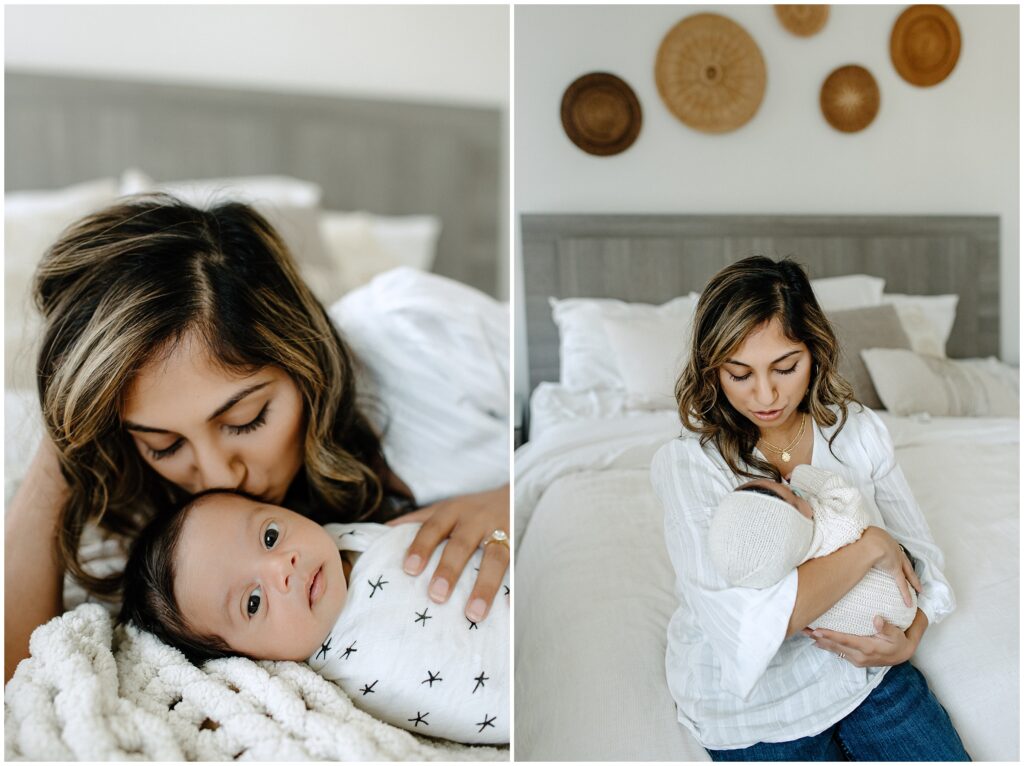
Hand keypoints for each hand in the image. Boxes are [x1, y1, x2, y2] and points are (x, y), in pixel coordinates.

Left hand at [387, 484, 509, 622]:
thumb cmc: (469, 510)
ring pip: (494, 557)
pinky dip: (514, 588)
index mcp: (452, 512)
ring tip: (474, 613)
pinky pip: (517, 568)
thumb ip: (416, 522)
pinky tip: (508, 608)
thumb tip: (380, 537)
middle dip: (449, 569)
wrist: (512, 495)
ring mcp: (500, 531)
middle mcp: (475, 520)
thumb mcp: (443, 509)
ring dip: (484, 586)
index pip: (432, 527)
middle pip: (462, 544)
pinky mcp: (518, 544)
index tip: (409, 570)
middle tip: (436, 596)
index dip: (421, 547)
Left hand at [802, 615, 919, 667]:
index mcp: (868, 648)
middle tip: (802, 629)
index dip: (830, 636)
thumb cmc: (898, 641)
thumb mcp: (897, 634)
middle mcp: (859, 656)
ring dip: (819, 641)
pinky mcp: (854, 659)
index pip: (846, 640)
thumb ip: (887, 627)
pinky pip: (837, 652)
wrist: (902, 655)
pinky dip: (826, 646)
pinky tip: (816, 641)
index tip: (817, 631)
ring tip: (805, 633)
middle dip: (818, 637)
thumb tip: (877, 619)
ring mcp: (856, 659)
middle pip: (835, 645)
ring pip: (834, 649)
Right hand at [862, 526, 920, 606]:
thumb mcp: (859, 537)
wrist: (870, 541)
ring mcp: (896, 559)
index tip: (898, 560)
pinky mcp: (895, 570)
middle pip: (904, 561)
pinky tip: (909, 602)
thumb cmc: (862, 537)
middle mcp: (893, 548)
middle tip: (916, 578)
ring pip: (907, 573)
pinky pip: (901, 584)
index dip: (896, 556)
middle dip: (910, 570)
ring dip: (913, 581)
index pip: (893, 550)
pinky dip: (906, 594)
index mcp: (885, 539)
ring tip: (918, 589)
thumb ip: (854, 543)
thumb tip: (844, 547)